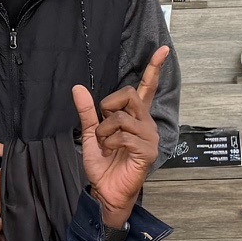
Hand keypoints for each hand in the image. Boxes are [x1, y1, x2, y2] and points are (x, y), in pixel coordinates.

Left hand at [74, 45, 168, 234]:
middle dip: (108, 106)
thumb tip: (78, 87)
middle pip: (129, 95)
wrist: (106, 191)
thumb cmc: (104, 164)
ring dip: (104, 131)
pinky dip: (109, 143)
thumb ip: (87, 111)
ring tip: (105, 145)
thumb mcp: (91, 134)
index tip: (163, 49)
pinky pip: (123, 136)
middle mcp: (146, 123)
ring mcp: (150, 137)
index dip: (154, 68)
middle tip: (102, 126)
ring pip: (121, 117)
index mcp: (135, 117)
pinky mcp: (149, 151)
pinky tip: (112, 152)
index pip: (147, 88)